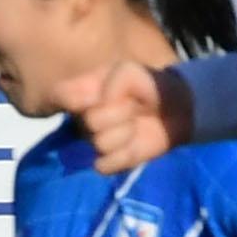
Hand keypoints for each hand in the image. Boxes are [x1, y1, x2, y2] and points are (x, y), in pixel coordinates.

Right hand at [57, 61, 188, 174]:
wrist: (175, 109)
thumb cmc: (150, 86)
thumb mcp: (134, 70)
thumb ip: (116, 79)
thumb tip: (103, 103)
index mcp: (84, 91)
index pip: (60, 95)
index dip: (80, 97)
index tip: (102, 93)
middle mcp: (84, 116)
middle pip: (89, 121)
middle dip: (120, 113)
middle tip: (134, 106)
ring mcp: (95, 140)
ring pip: (99, 143)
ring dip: (125, 133)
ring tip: (136, 125)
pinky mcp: (108, 162)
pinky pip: (104, 165)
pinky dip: (125, 156)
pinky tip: (135, 146)